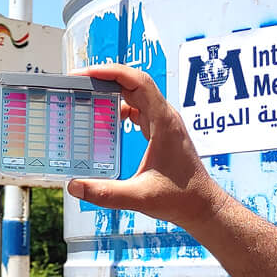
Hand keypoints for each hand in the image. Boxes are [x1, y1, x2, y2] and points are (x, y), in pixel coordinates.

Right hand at [65, 63, 227, 230]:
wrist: (202, 205)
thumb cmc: (181, 198)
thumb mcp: (140, 197)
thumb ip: (106, 193)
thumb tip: (74, 187)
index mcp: (164, 122)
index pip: (137, 82)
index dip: (111, 71)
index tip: (87, 72)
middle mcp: (165, 117)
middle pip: (134, 82)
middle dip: (105, 77)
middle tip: (78, 82)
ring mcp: (164, 122)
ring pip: (136, 94)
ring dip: (113, 91)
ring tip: (87, 96)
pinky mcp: (161, 131)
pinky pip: (139, 108)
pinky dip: (120, 107)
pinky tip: (107, 119)